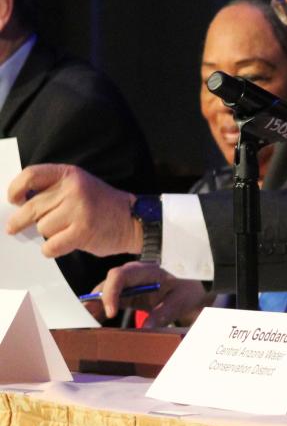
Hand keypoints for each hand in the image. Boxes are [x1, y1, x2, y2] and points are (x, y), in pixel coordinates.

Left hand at [7, 164, 140, 257]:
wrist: (134, 220)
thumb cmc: (101, 206)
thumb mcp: (79, 186)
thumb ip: (53, 190)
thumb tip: (19, 206)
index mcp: (71, 175)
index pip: (31, 176)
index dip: (16, 189)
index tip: (14, 200)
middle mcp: (74, 189)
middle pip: (31, 207)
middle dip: (20, 221)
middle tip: (14, 227)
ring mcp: (79, 210)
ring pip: (42, 227)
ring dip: (48, 234)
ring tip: (64, 231)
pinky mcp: (83, 231)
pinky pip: (51, 246)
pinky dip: (52, 250)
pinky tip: (63, 244)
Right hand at [95, 261, 208, 326]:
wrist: (189, 293)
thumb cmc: (186, 292)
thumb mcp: (181, 300)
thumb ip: (165, 311)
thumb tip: (147, 326)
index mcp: (146, 271)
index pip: (121, 275)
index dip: (111, 292)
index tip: (111, 312)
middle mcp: (132, 275)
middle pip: (107, 284)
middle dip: (95, 301)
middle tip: (86, 320)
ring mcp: (127, 285)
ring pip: (104, 293)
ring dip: (93, 307)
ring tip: (83, 323)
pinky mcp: (125, 296)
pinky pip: (108, 302)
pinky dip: (99, 311)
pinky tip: (91, 323)